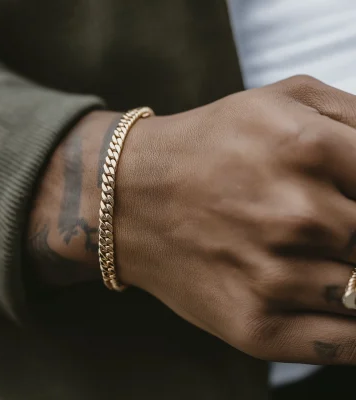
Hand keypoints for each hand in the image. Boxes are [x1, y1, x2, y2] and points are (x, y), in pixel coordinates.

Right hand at [115, 75, 355, 364]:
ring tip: (317, 256)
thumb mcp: (281, 99)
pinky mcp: (253, 325)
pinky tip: (332, 303)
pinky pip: (342, 345)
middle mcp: (296, 216)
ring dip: (353, 278)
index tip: (353, 206)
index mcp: (308, 147)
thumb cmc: (209, 146)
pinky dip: (353, 334)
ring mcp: (273, 277)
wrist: (132, 197)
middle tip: (330, 230)